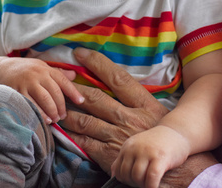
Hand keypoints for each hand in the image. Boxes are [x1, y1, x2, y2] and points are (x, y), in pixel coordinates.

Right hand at [0, 57, 83, 123]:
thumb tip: (74, 75)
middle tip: (63, 116)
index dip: (73, 92)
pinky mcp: (15, 91)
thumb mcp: (40, 67)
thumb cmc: (24, 70)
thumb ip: (57, 73)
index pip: (63, 80)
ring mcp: (26, 82)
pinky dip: (38, 113)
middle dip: (61, 106)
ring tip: (54, 120)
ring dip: (51, 111)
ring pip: (44, 99)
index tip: (81, 102)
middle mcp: (37, 74)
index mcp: (45, 68)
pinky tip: (43, 121)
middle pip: (54, 92)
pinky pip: (29, 104)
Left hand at [60, 48, 169, 171]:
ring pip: (85, 120)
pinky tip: (62, 129)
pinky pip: (85, 143)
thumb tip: (115, 79)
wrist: (164, 167)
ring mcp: (118, 138)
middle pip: (96, 98)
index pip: (118, 78)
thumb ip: (137, 99)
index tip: (80, 54)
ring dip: (68, 111)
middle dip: (74, 87)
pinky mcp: (110, 156)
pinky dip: (71, 135)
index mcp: (144, 105)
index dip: (97, 63)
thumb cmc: (163, 138)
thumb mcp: (158, 113)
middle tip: (59, 78)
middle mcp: (130, 119)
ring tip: (56, 103)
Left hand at [112, 125, 189, 187]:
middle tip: (143, 183)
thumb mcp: (138, 147)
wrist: (177, 131)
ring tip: (149, 184)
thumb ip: (126, 159)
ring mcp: (147, 152)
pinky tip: (154, 186)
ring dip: (143, 185)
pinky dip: (151, 186)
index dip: (125, 181)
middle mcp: (135, 148)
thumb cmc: (158, 143)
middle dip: (134, 184)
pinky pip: (151, 178)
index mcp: (128, 147)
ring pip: (137, 178)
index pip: (118, 171)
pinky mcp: (160, 158)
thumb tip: (114, 175)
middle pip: (126, 175)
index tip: (134, 182)